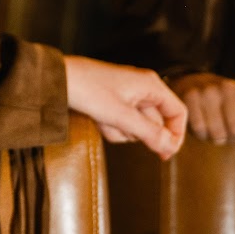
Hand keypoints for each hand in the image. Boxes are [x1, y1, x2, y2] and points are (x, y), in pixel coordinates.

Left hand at [64, 55, 186, 158]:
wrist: (56, 79)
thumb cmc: (88, 91)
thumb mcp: (121, 116)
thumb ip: (149, 133)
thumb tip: (171, 147)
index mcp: (151, 85)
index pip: (178, 112)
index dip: (175, 135)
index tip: (165, 154)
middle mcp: (143, 88)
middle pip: (155, 123)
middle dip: (135, 131)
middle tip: (116, 123)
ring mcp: (128, 95)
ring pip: (136, 127)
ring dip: (119, 130)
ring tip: (103, 118)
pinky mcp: (113, 102)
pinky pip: (120, 123)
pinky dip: (109, 126)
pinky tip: (96, 118)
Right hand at [170, 72, 234, 158]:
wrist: (194, 83)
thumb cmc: (226, 105)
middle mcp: (229, 87)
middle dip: (234, 138)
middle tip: (228, 132)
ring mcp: (209, 91)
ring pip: (218, 133)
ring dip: (217, 138)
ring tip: (214, 127)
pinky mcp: (191, 96)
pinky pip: (200, 129)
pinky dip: (202, 134)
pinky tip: (202, 126)